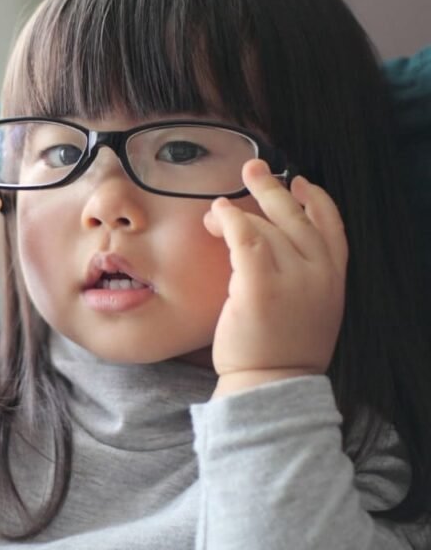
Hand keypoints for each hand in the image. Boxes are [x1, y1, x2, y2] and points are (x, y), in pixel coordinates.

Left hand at [203, 160, 347, 396]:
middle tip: (253, 168)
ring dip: (239, 210)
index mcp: (334, 278)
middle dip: (274, 188)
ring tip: (217, 210)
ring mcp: (292, 278)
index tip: (300, 183)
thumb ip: (302, 277)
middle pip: (297, 216)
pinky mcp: (260, 285)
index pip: (332, 225)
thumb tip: (276, 245)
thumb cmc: (280, 350)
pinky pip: (245, 238)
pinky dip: (230, 220)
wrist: (271, 384)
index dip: (316, 199)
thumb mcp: (307, 309)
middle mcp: (319, 273)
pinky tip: (216, 216)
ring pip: (267, 225)